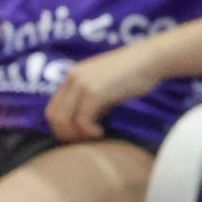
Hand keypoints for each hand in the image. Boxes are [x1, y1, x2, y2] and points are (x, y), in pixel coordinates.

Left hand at [44, 43, 160, 141]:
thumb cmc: (133, 73)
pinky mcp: (94, 92)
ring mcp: (82, 84)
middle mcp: (72, 79)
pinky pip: (82, 120)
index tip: (78, 137)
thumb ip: (92, 100)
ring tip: (93, 137)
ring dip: (76, 135)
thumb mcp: (105, 86)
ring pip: (64, 120)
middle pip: (54, 116)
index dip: (61, 128)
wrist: (149, 59)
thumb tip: (86, 122)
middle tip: (84, 142)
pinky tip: (101, 133)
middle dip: (66, 135)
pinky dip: (89, 131)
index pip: (52, 108)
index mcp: (72, 77)